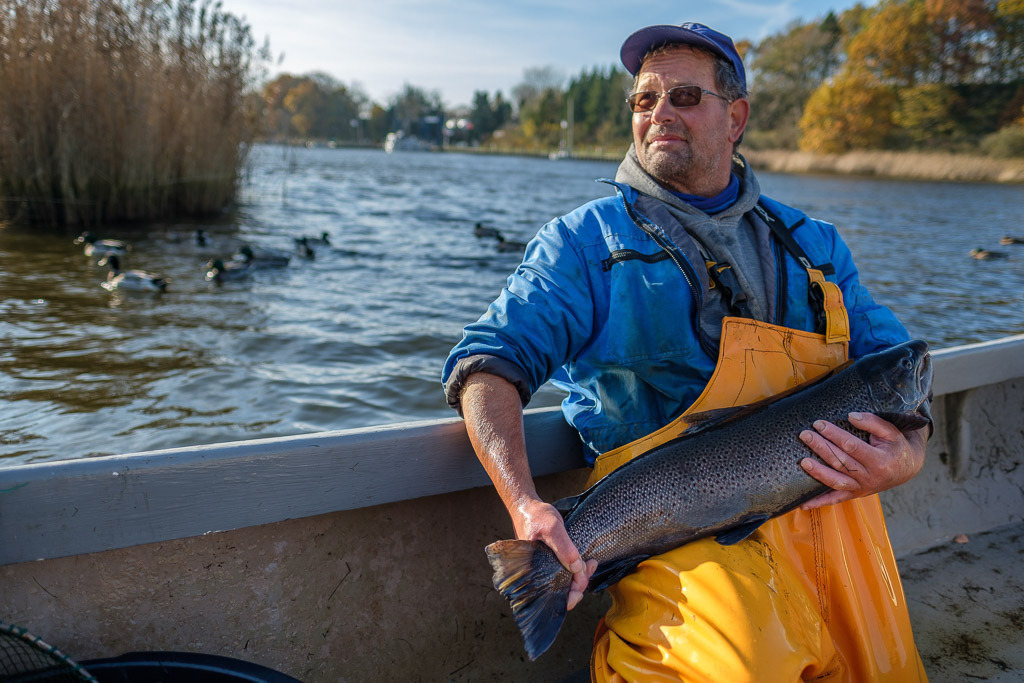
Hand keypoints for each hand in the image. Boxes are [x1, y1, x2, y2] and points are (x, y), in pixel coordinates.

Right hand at [513, 498, 597, 609]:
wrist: (528, 507)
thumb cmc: (536, 516)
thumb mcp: (552, 528)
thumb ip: (564, 548)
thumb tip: (576, 569)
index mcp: (534, 571)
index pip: (552, 596)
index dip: (570, 595)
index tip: (582, 584)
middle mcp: (538, 573)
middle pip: (561, 591)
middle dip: (578, 583)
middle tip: (590, 566)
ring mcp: (545, 567)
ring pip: (565, 581)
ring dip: (580, 575)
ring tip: (591, 563)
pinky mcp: (550, 561)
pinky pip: (565, 571)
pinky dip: (577, 568)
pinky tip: (587, 561)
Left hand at [797, 411, 926, 509]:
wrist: (906, 469)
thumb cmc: (895, 446)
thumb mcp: (891, 431)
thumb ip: (872, 422)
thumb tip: (851, 416)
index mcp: (879, 461)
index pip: (851, 446)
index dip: (834, 434)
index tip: (819, 424)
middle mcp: (870, 477)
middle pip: (841, 462)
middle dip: (821, 447)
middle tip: (805, 435)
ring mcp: (861, 488)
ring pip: (836, 482)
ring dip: (818, 473)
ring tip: (803, 462)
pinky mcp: (855, 494)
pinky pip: (835, 500)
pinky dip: (819, 503)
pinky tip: (804, 504)